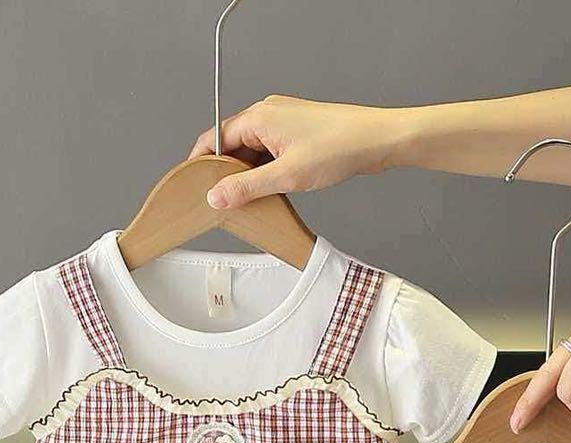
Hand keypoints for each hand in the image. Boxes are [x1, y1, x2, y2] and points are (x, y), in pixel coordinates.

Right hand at [188, 96, 410, 209]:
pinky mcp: (295, 133)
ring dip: (247, 174)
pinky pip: (267, 152)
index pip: (215, 138)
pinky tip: (270, 190)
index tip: (194, 187)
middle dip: (225, 173)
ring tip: (250, 199)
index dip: (202, 164)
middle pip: (231, 145)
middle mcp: (268, 113)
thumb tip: (216, 196)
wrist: (377, 139)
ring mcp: (282, 122)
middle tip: (223, 201)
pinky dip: (263, 170)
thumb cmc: (340, 147)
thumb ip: (247, 188)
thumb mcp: (286, 176)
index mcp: (259, 116)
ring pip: (250, 151)